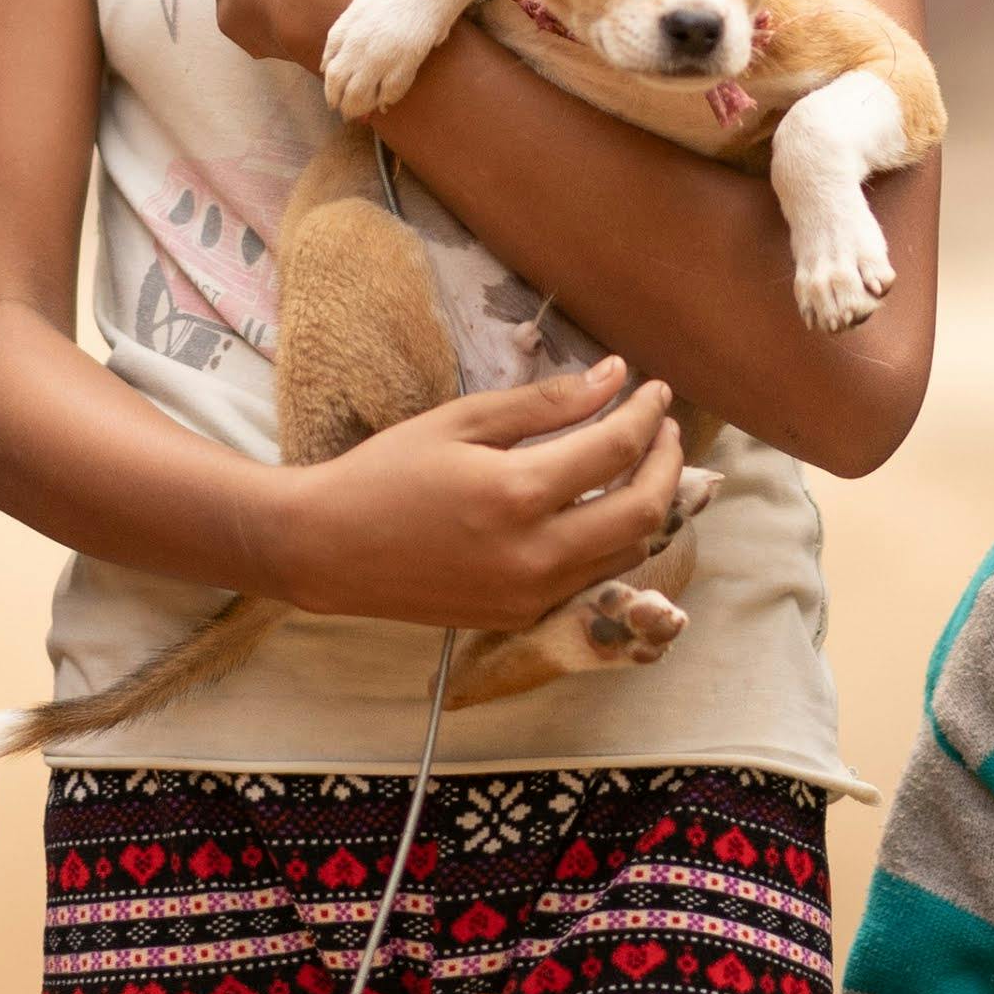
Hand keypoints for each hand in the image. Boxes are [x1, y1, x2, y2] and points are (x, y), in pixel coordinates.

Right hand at [260, 357, 686, 632]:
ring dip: (647, 505)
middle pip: (644, 512)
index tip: (655, 390)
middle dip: (666, 463)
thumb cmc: (386, 473)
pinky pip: (591, 579)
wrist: (327, 550)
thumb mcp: (462, 421)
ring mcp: (530, 595)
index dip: (647, 415)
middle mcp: (534, 555)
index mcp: (516, 494)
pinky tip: (600, 508)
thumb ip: (546, 403)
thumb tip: (615, 376)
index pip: (617, 450)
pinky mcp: (520, 617)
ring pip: (628, 553)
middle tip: (661, 428)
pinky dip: (611, 542)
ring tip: (638, 463)